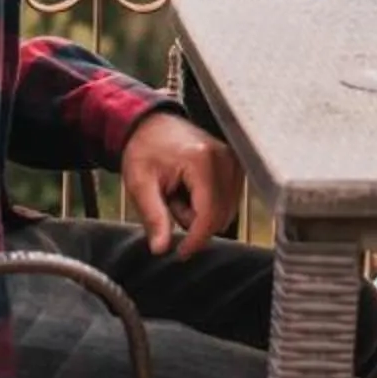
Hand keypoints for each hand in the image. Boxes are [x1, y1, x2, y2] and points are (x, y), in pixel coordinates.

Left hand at [120, 112, 239, 257]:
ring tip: (178, 193)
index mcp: (202, 161)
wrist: (151, 124)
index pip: (209, 215)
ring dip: (201, 213)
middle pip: (220, 215)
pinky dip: (209, 203)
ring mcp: (233, 160)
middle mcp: (225, 158)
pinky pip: (228, 200)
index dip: (195, 240)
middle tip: (169, 202)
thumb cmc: (145, 149)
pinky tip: (191, 190)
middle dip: (194, 221)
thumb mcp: (140, 184)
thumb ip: (154, 217)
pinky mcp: (235, 164)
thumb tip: (161, 248)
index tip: (180, 253)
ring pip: (225, 211)